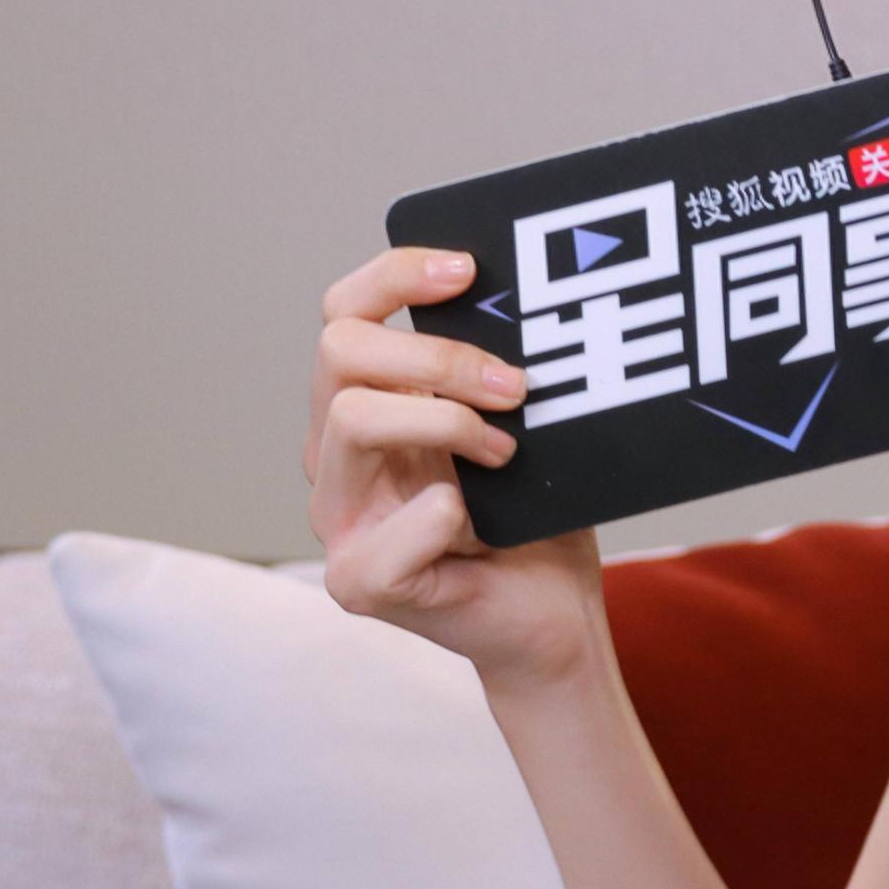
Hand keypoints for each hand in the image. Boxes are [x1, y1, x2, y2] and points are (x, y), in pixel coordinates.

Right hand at [306, 246, 606, 690]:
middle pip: (339, 353)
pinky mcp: (359, 582)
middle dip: (437, 356)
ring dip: (446, 423)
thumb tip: (532, 305)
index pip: (345, 314)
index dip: (397, 275)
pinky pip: (387, 536)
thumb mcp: (524, 427)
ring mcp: (340, 520)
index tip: (471, 268)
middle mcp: (335, 456)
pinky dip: (443, 518)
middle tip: (517, 387)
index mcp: (366, 406)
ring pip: (351, 421)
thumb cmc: (536, 519)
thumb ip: (501, 373)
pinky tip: (481, 527)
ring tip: (507, 453)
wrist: (553, 619)